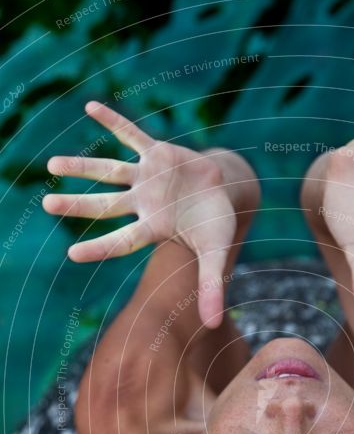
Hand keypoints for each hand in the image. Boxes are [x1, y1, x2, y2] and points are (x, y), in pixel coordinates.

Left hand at [43, 102, 237, 326]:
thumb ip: (211, 287)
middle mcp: (143, 203)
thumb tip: (213, 326)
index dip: (100, 247)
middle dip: (77, 204)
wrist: (225, 191)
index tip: (72, 254)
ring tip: (52, 164)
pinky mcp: (157, 154)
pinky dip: (114, 121)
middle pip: (104, 205)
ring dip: (82, 168)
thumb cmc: (216, 225)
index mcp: (154, 228)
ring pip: (110, 172)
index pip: (121, 240)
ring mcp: (147, 178)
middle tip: (47, 204)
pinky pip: (132, 135)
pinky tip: (90, 107)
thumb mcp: (217, 255)